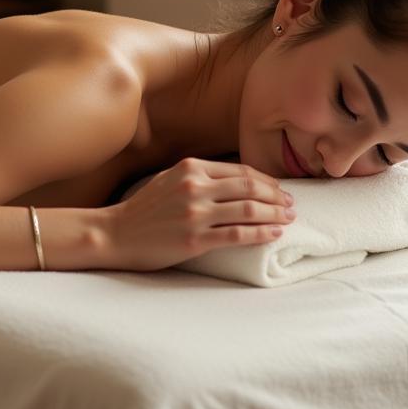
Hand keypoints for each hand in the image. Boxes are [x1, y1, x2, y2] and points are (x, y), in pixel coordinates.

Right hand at [106, 157, 295, 271]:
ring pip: (249, 210)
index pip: (241, 171)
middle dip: (276, 196)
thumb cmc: (145, 209)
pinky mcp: (195, 240)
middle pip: (250, 188)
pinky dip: (261, 233)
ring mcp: (195, 214)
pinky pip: (238, 235)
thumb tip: (236, 181)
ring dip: (275, 214)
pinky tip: (274, 234)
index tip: (280, 189)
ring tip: (288, 219)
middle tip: (292, 204)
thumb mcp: (170, 179)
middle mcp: (195, 187)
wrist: (115, 233)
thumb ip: (199, 176)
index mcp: (191, 168)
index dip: (266, 181)